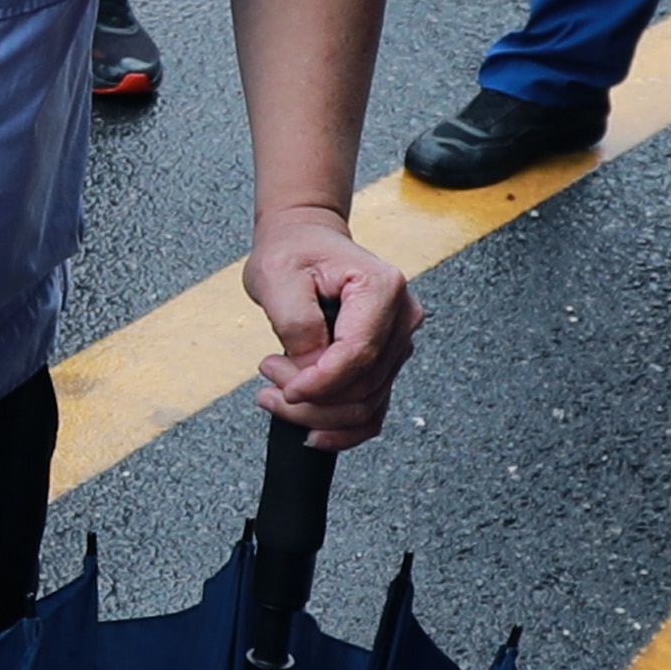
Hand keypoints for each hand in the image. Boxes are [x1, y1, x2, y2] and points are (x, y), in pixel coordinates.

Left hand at [247, 216, 417, 445]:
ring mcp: (398, 342)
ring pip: (367, 404)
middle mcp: (401, 317)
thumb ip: (296, 322)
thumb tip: (310, 368)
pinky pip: (373, 409)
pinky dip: (343, 428)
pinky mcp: (387, 361)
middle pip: (364, 385)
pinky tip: (312, 429)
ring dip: (318, 413)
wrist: (306, 240)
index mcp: (381, 288)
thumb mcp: (277, 276)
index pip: (358, 353)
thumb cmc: (294, 250)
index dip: (319, 382)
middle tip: (269, 383)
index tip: (283, 388)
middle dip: (311, 399)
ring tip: (276, 392)